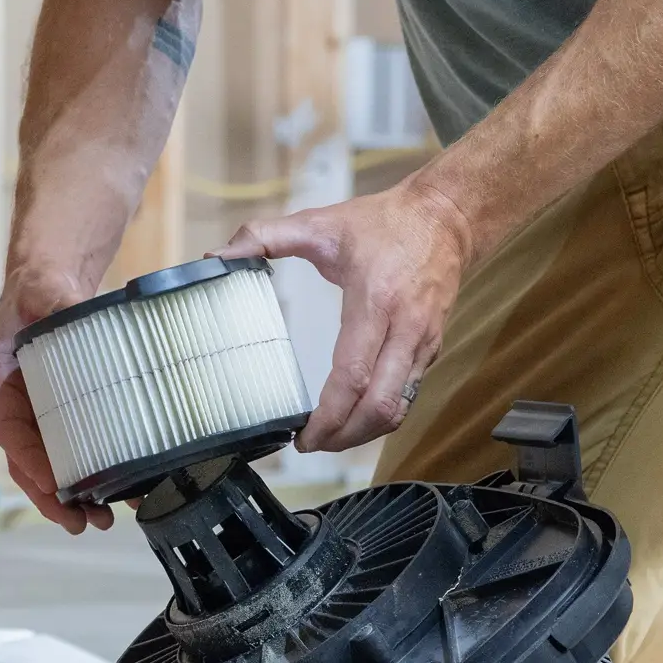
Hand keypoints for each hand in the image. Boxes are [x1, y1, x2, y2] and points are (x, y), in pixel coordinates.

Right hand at [0, 268, 115, 534]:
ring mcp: (40, 415)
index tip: (52, 484)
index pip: (8, 429)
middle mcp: (15, 405)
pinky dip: (93, 474)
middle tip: (82, 523)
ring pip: (51, 466)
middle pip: (28, 463)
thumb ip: (52, 300)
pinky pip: (75, 451)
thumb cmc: (40, 287)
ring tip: (101, 521)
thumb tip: (71, 307)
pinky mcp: (65, 416)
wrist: (52, 284)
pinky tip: (120, 493)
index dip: (28, 460)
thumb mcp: (43, 288)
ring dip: (73, 498)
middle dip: (52, 497)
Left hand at [221, 175, 470, 451]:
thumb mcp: (319, 222)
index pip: (354, 376)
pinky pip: (408, 396)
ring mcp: (424, 343)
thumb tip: (216, 255)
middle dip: (345, 437)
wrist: (446, 218)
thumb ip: (263, 236)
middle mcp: (405, 329)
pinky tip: (354, 417)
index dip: (329, 416)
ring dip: (363, 433)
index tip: (302, 436)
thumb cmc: (383, 223)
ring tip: (329, 438)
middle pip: (380, 407)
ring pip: (398, 410)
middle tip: (311, 445)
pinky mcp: (432, 350)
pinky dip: (379, 416)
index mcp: (375, 302)